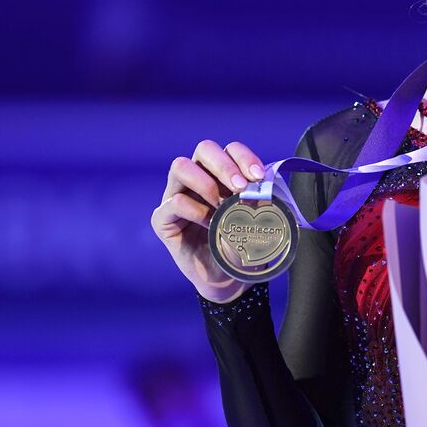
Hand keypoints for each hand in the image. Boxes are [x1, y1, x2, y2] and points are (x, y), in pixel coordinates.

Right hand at [150, 140, 266, 302]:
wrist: (230, 277)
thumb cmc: (244, 243)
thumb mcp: (257, 217)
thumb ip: (257, 197)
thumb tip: (262, 183)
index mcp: (223, 174)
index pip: (230, 149)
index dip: (244, 157)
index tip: (257, 176)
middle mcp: (198, 179)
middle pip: (204, 149)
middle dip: (225, 165)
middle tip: (240, 187)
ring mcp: (178, 196)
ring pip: (181, 166)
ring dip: (205, 182)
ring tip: (222, 205)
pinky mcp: (164, 219)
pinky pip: (173, 203)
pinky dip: (195, 211)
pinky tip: (210, 224)